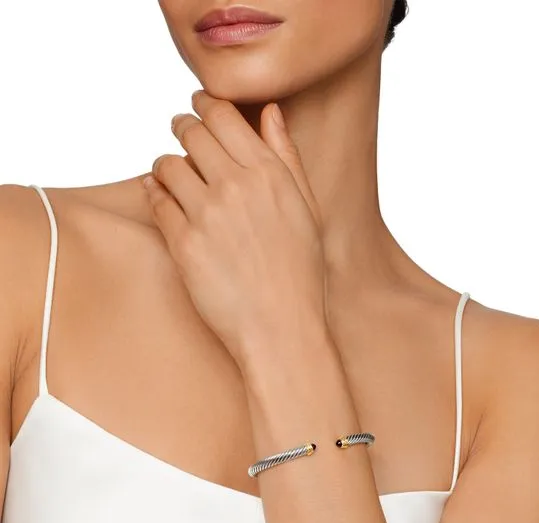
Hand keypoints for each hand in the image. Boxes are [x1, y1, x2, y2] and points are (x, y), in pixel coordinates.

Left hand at [144, 90, 325, 362]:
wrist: (280, 326)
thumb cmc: (300, 271)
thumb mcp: (307, 208)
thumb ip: (287, 156)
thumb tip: (271, 112)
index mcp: (270, 174)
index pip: (224, 115)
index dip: (204, 105)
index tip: (198, 107)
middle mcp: (237, 186)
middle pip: (190, 132)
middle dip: (182, 128)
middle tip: (182, 134)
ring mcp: (207, 215)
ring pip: (166, 164)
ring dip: (166, 164)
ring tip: (173, 174)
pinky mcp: (183, 243)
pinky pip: (156, 201)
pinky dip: (155, 194)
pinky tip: (164, 199)